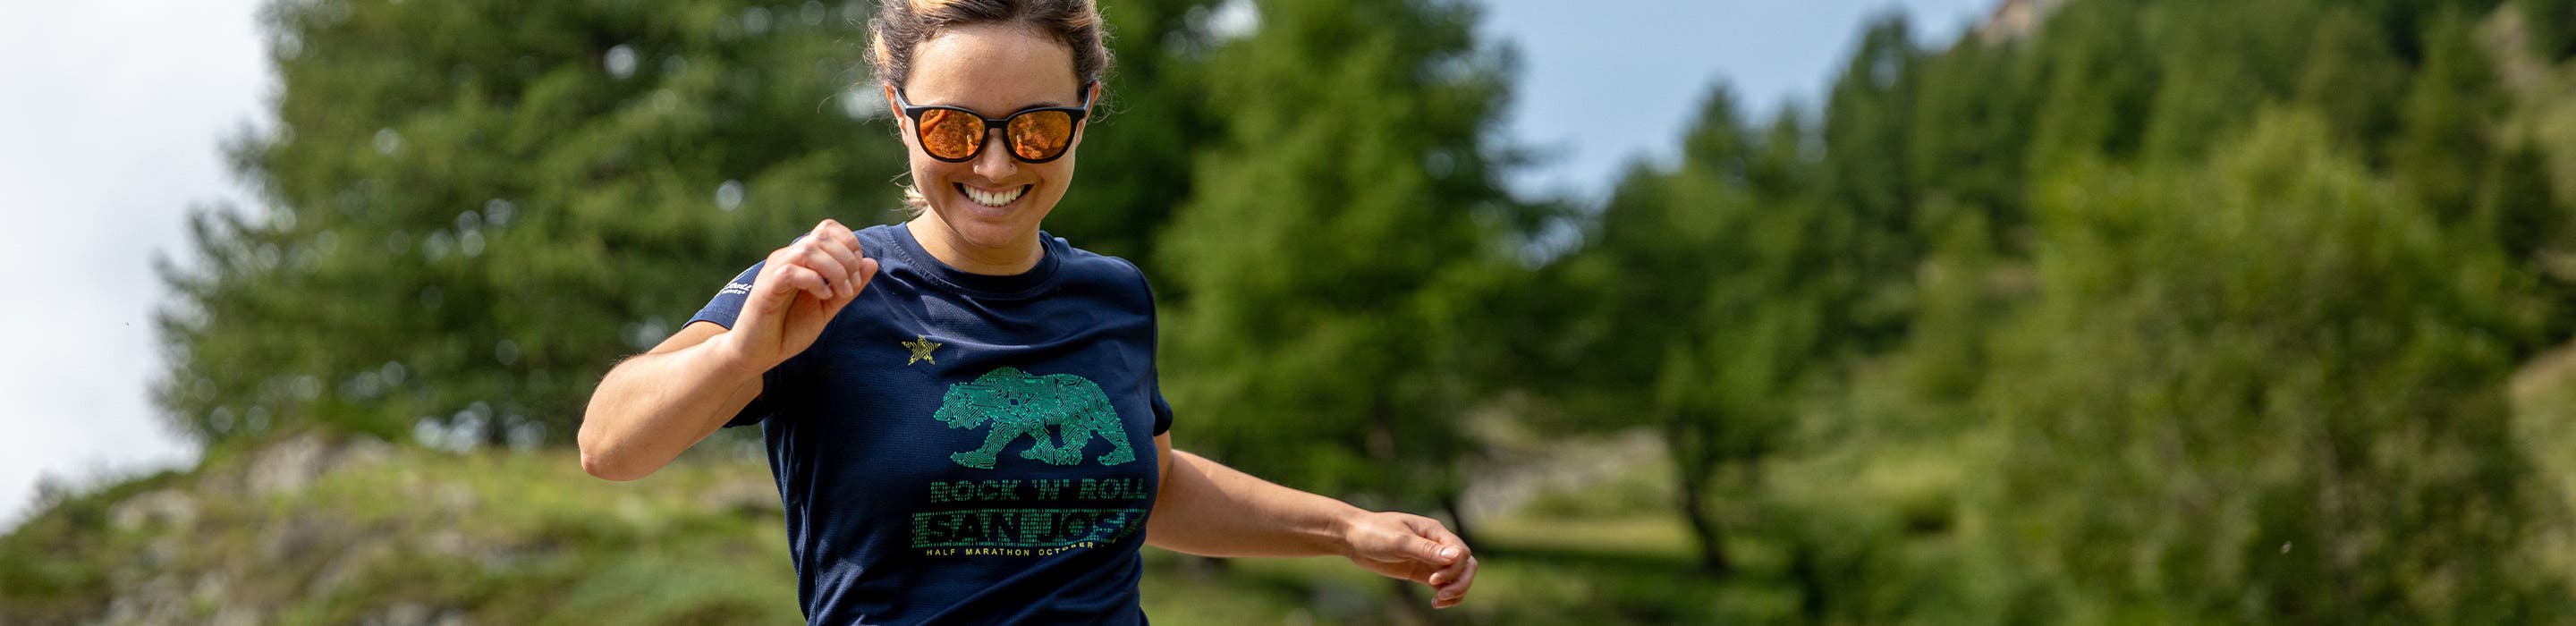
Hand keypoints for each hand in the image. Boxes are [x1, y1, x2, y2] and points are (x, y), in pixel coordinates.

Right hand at [716, 219, 877, 372]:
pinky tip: (823, 296)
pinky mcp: (766, 288)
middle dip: (847, 259)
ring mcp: (774, 271)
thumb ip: (849, 287)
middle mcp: (787, 258)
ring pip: (809, 249)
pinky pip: (791, 271)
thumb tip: (872, 262)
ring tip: (841, 293)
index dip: (849, 243)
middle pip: (822, 236)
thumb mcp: (828, 308)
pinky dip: (814, 281)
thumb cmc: (789, 330)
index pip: (827, 228)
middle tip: (852, 287)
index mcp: (801, 259)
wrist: (757, 354)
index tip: (857, 272)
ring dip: (835, 270)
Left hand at [1341, 511, 1478, 608]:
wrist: (1354, 538)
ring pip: (1458, 576)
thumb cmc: (1375, 533)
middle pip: (1466, 565)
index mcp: (1435, 531)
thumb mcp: (1399, 541)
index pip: (1461, 552)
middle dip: (1460, 582)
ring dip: (1456, 591)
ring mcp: (1431, 559)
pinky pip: (1444, 585)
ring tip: (1438, 602)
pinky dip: (1446, 596)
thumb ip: (1427, 549)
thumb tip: (1457, 556)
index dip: (1454, 569)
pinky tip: (1435, 603)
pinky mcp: (1423, 572)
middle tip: (1441, 595)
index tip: (1433, 580)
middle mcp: (1438, 544)